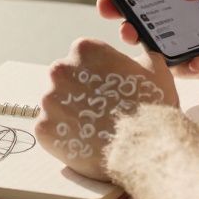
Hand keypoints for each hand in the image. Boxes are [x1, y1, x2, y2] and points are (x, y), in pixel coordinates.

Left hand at [35, 38, 178, 180]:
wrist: (143, 148)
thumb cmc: (151, 106)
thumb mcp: (155, 69)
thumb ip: (139, 58)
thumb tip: (137, 60)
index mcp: (84, 50)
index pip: (84, 55)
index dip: (98, 71)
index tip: (108, 86)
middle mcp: (60, 70)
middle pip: (66, 78)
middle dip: (80, 91)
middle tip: (102, 108)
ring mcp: (49, 100)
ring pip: (56, 104)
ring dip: (70, 113)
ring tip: (95, 127)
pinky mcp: (43, 128)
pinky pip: (51, 129)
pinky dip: (64, 135)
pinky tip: (84, 141)